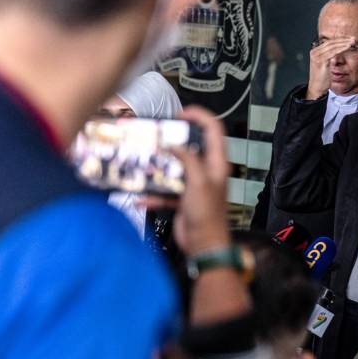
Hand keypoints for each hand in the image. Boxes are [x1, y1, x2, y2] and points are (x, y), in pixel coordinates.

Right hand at [142, 106, 229, 254]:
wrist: (203, 245)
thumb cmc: (207, 214)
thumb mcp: (198, 182)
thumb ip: (187, 159)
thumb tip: (174, 145)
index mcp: (217, 163)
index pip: (214, 130)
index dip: (200, 117)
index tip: (181, 113)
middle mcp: (206, 171)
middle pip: (190, 147)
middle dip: (172, 142)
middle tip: (155, 137)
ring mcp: (193, 185)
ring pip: (174, 169)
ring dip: (159, 168)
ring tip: (142, 162)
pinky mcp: (182, 199)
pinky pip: (165, 191)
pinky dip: (153, 194)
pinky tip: (140, 197)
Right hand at [305, 36, 357, 99]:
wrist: (316, 88)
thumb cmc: (322, 77)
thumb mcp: (325, 64)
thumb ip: (329, 55)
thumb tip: (339, 48)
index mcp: (315, 51)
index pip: (328, 42)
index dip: (340, 39)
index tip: (349, 38)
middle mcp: (314, 52)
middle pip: (330, 42)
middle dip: (343, 40)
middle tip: (353, 39)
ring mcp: (317, 57)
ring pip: (332, 46)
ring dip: (343, 43)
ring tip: (352, 42)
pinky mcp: (321, 62)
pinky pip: (332, 53)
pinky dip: (341, 49)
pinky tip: (347, 47)